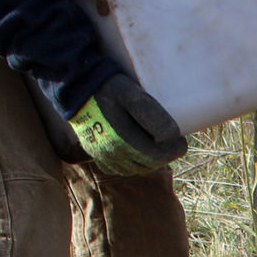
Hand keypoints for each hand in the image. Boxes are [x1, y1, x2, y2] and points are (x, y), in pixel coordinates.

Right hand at [67, 74, 187, 175]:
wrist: (76, 88)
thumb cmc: (107, 88)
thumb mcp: (131, 94)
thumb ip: (152, 114)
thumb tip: (171, 135)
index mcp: (124, 141)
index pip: (160, 156)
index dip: (175, 149)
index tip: (181, 139)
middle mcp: (113, 154)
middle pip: (150, 164)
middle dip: (165, 155)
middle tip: (171, 141)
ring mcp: (103, 156)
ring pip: (137, 168)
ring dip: (151, 160)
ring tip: (156, 145)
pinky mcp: (96, 154)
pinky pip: (120, 169)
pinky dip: (132, 164)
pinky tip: (137, 152)